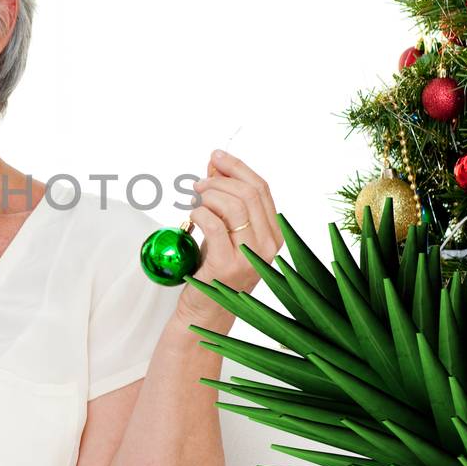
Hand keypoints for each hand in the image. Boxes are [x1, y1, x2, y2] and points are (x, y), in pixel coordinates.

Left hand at [176, 149, 280, 326]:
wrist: (205, 309)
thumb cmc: (214, 268)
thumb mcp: (224, 230)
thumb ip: (224, 199)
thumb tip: (215, 163)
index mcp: (273, 234)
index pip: (262, 189)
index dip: (238, 167)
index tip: (217, 156)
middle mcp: (268, 245)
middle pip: (249, 193)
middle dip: (221, 179)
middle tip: (199, 182)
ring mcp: (251, 256)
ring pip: (235, 205)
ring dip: (210, 194)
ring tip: (195, 198)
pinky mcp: (228, 266)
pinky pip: (215, 224)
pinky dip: (200, 212)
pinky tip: (192, 215)